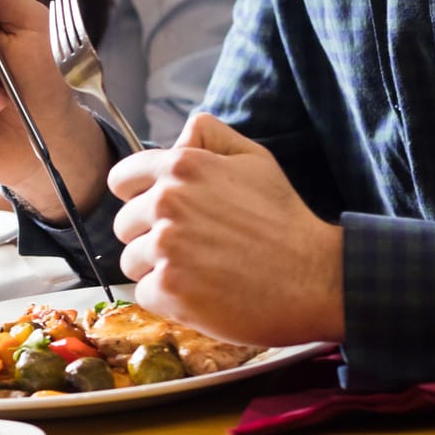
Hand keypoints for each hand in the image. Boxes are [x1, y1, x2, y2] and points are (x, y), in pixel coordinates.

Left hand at [109, 113, 344, 345]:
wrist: (314, 277)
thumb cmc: (283, 220)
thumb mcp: (253, 159)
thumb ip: (208, 137)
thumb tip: (177, 136)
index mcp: (180, 167)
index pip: (120, 180)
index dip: (137, 198)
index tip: (158, 214)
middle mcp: (165, 202)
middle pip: (124, 225)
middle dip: (150, 236)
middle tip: (192, 248)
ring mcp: (165, 247)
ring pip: (131, 261)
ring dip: (158, 269)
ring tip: (200, 271)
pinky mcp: (169, 288)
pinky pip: (145, 293)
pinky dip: (169, 298)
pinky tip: (202, 293)